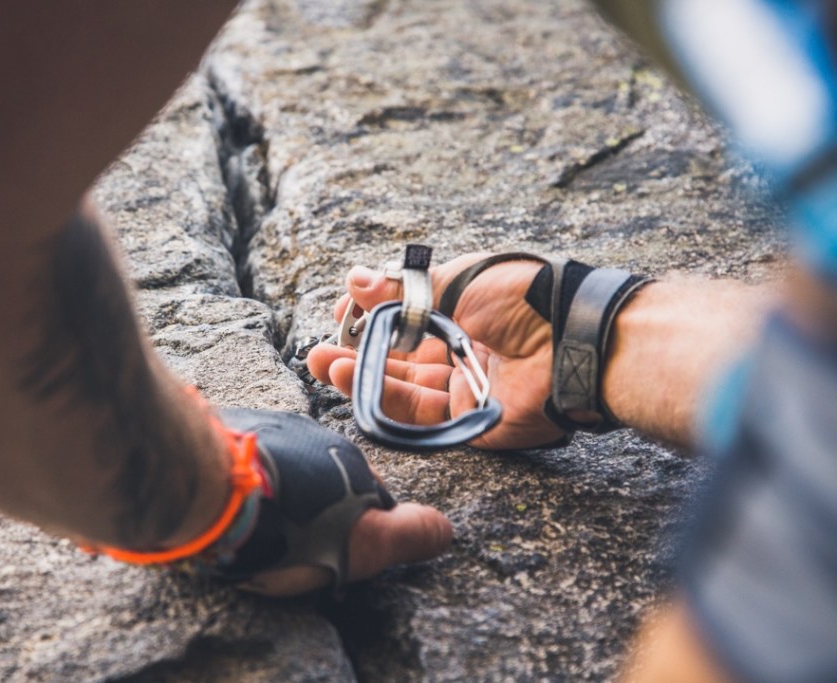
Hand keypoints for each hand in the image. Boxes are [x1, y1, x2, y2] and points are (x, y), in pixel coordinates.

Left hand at [218, 408, 451, 596]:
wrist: (213, 498)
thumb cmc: (291, 528)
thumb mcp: (366, 543)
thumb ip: (408, 534)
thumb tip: (445, 530)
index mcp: (346, 458)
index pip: (364, 489)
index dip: (355, 522)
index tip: (334, 550)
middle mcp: (306, 432)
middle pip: (317, 474)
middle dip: (310, 503)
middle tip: (288, 543)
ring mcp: (260, 426)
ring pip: (275, 464)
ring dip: (270, 489)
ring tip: (252, 529)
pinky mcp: (217, 428)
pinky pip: (234, 456)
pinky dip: (234, 479)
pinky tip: (223, 510)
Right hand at [307, 253, 564, 449]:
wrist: (571, 342)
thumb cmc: (524, 299)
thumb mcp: (459, 280)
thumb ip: (404, 289)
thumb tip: (354, 278)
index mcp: (462, 313)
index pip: (405, 319)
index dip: (371, 320)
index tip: (341, 317)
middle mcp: (460, 351)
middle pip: (398, 358)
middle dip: (356, 354)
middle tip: (318, 350)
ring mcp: (463, 387)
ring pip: (402, 388)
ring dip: (361, 377)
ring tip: (324, 364)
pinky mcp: (469, 422)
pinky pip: (420, 417)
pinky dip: (385, 400)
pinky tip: (353, 384)